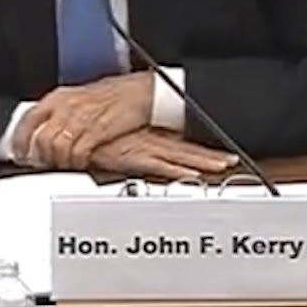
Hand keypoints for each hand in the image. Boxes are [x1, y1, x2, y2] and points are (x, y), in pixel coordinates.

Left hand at [12, 72, 154, 169]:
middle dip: (41, 158)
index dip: (19, 141)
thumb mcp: (81, 98)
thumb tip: (46, 133)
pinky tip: (81, 163)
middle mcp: (66, 106)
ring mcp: (81, 118)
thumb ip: (61, 113)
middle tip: (46, 165)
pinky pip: (77, 153)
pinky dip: (76, 163)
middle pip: (41, 139)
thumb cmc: (114, 96)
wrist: (141, 92)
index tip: (18, 154)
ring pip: (56, 149)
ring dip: (59, 162)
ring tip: (65, 166)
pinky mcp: (96, 130)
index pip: (28, 119)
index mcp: (59, 97)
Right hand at [90, 128, 239, 180]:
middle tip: (230, 160)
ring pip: (180, 157)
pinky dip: (178, 171)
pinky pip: (161, 166)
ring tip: (223, 165)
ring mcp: (144, 150)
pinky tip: (192, 175)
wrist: (75, 131)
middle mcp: (149, 142)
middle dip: (209, 156)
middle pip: (186, 150)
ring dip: (202, 162)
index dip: (200, 149)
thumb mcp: (113, 138)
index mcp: (146, 137)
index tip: (220, 153)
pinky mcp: (134, 158)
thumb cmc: (92, 134)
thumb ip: (125, 144)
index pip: (179, 143)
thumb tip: (130, 149)